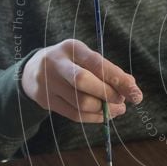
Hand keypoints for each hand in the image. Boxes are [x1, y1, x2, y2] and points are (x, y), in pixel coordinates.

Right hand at [22, 39, 141, 122]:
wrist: (32, 71)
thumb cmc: (70, 63)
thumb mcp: (85, 57)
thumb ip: (107, 70)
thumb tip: (131, 87)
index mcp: (71, 48)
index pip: (96, 63)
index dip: (117, 78)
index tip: (134, 90)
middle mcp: (56, 64)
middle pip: (83, 81)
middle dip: (108, 94)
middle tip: (123, 101)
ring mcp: (47, 83)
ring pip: (79, 102)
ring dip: (104, 109)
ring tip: (117, 109)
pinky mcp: (45, 101)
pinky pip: (74, 114)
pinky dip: (94, 117)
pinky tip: (104, 115)